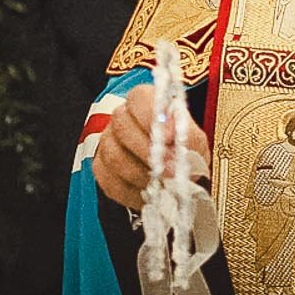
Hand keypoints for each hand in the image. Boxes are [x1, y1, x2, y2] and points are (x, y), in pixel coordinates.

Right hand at [93, 85, 210, 211]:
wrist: (171, 166)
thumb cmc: (180, 147)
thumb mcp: (193, 138)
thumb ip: (188, 139)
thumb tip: (179, 147)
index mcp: (144, 101)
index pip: (138, 99)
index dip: (152, 117)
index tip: (171, 137)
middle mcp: (121, 117)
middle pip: (122, 128)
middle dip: (148, 152)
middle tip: (170, 171)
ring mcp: (107, 142)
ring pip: (114, 157)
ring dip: (141, 175)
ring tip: (161, 186)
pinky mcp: (101, 167)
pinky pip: (109, 181)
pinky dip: (131, 192)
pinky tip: (148, 196)